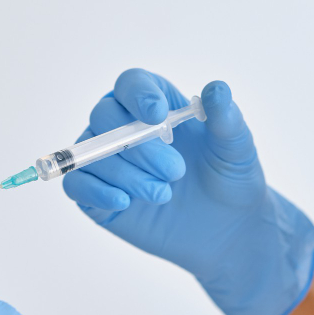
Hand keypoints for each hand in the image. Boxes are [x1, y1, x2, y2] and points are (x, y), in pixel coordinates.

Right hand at [63, 69, 313, 314]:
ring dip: (129, 175)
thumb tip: (217, 88)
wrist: (226, 230)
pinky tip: (125, 202)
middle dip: (139, 145)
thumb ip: (226, 118)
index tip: (157, 115)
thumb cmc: (230, 180)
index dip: (138, 95)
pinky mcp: (96, 195)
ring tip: (164, 195)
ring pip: (93, 153)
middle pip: (105, 117)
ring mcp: (106, 161)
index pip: (130, 84)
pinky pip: (77, 185)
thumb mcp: (236, 148)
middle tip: (176, 171)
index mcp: (154, 105)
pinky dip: (96, 191)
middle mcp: (123, 127)